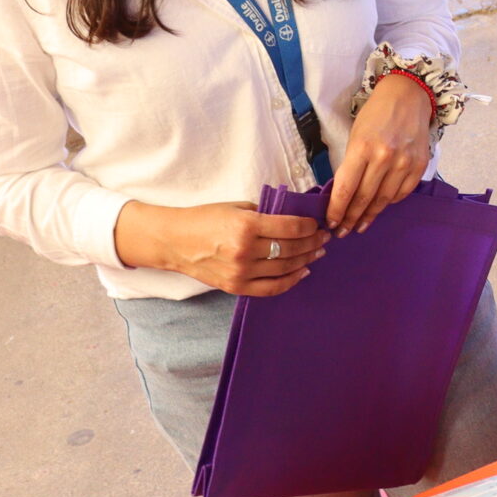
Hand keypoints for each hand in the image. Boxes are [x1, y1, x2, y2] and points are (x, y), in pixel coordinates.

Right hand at [113, 201, 326, 295]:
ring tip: (316, 253)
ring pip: (285, 269)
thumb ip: (265, 214)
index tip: (317, 224)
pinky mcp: (235, 287)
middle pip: (292, 249)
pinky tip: (302, 272)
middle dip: (312, 243)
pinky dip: (290, 281)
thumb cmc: (205, 219)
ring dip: (305, 260)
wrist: (174, 241)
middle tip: (323, 238)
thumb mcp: (237, 207)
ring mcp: (240, 272)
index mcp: (246, 225)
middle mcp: (245, 250)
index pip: (291, 227)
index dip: (310, 226)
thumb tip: (294, 218)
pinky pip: (271, 289)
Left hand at [326, 72, 432, 232]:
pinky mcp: (420, 165)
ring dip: (370, 215)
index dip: (336, 210)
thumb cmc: (376, 114)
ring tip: (360, 225)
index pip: (345, 188)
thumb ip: (351, 164)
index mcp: (363, 148)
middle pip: (364, 198)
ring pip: (384, 199)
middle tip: (342, 231)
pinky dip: (390, 202)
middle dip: (351, 218)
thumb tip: (344, 194)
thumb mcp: (355, 136)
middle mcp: (385, 157)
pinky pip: (403, 192)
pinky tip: (381, 205)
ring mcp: (405, 162)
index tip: (330, 222)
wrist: (408, 95)